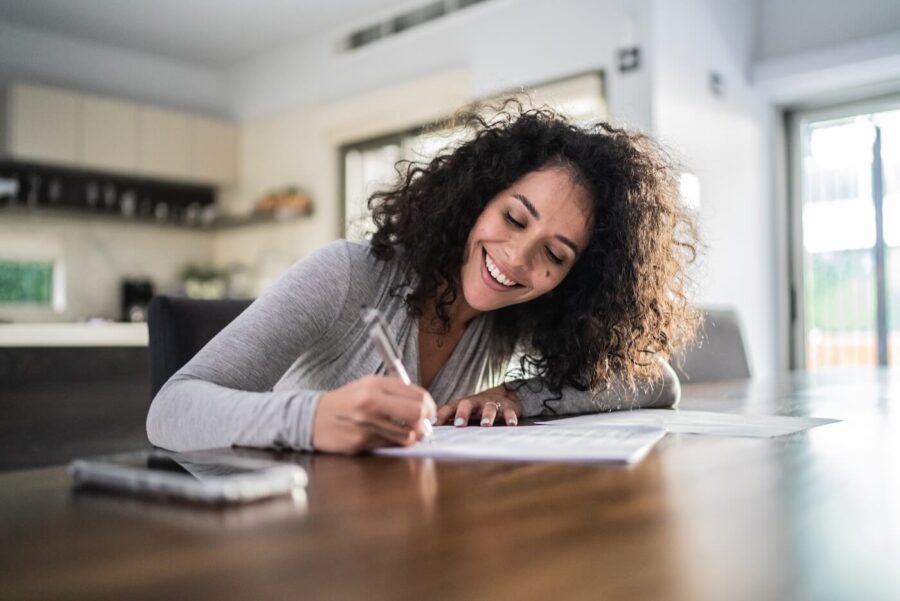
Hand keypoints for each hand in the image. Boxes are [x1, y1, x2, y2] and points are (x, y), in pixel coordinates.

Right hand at [312, 375, 436, 453]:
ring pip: (408, 435)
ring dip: (414, 435)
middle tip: (426, 423)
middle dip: (426, 420)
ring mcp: (366, 424)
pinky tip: (390, 437)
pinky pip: (391, 445)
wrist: (312, 418)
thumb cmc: (345, 401)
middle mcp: (371, 403)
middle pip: (417, 413)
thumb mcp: (368, 385)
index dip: (430, 405)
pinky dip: (396, 442)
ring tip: (409, 431)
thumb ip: (395, 389)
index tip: (430, 410)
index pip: (417, 395)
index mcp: (374, 385)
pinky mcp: (361, 443)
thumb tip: (423, 401)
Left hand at [435, 384, 521, 426]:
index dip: (442, 415)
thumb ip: (452, 420)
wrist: (505, 395)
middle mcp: (477, 402)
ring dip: (487, 416)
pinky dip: (510, 418)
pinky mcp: (508, 407)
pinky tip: (510, 424)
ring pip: (489, 407)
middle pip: (467, 404)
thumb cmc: (479, 408)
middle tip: (459, 424)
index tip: (434, 424)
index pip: (450, 407)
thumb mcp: (466, 411)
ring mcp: (493, 403)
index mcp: (464, 404)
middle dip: (462, 413)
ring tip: (485, 425)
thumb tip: (432, 433)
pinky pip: (509, 412)